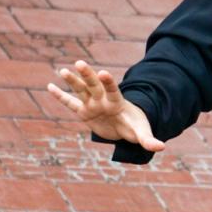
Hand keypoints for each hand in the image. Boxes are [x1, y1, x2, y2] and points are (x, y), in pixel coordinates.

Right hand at [47, 60, 165, 152]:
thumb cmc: (135, 127)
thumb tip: (161, 148)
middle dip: (88, 75)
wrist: (126, 126)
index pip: (113, 90)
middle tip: (80, 63)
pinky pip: (70, 103)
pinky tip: (50, 86)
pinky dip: (60, 96)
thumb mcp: (142, 134)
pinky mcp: (84, 112)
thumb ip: (149, 140)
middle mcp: (103, 100)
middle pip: (94, 86)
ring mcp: (92, 104)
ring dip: (72, 81)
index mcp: (117, 103)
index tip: (103, 72)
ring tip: (62, 70)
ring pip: (81, 90)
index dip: (108, 82)